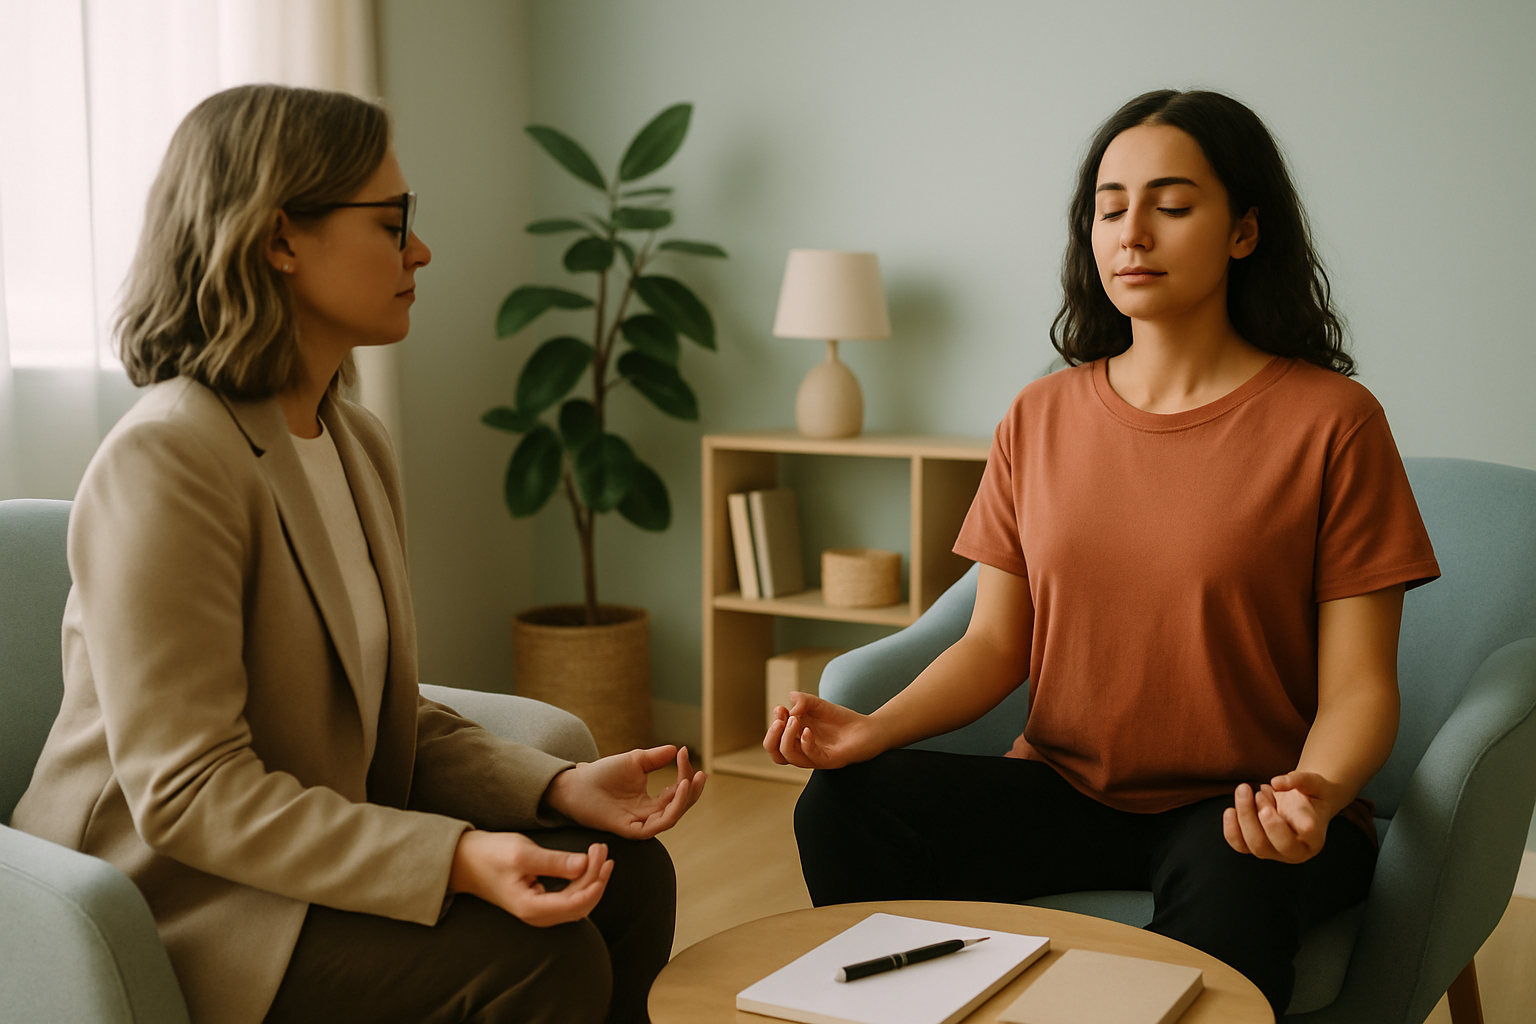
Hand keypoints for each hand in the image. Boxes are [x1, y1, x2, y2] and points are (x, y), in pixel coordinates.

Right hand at [448, 830, 611, 926]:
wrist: (464, 861)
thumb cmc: (489, 855)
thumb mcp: (522, 853)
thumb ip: (554, 862)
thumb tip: (585, 864)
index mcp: (532, 908)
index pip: (576, 903)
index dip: (595, 881)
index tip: (603, 857)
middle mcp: (538, 916)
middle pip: (581, 904)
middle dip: (596, 877)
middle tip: (602, 848)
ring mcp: (539, 911)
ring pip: (577, 902)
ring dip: (591, 878)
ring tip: (599, 851)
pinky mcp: (540, 902)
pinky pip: (569, 897)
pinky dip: (582, 881)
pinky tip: (588, 863)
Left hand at [543, 745, 704, 839]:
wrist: (575, 783)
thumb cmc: (602, 773)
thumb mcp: (634, 760)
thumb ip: (655, 758)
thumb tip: (676, 748)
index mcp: (651, 802)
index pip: (677, 791)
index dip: (685, 773)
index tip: (684, 752)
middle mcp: (648, 815)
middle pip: (680, 807)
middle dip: (693, 791)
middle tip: (701, 773)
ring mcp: (640, 823)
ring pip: (672, 817)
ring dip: (685, 800)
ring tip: (689, 780)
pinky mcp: (630, 830)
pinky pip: (656, 826)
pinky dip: (671, 810)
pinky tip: (676, 789)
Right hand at [763, 692, 882, 769]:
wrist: (868, 730)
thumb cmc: (842, 720)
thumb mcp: (819, 705)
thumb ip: (804, 700)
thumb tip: (790, 700)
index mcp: (797, 739)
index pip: (774, 740)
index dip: (773, 725)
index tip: (780, 708)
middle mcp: (803, 750)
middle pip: (775, 754)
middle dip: (771, 736)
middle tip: (780, 720)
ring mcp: (815, 757)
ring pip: (789, 757)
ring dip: (786, 737)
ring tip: (793, 720)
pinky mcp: (829, 760)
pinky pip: (811, 757)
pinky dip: (805, 743)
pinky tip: (809, 730)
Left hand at [1222, 771, 1342, 863]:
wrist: (1302, 805)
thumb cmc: (1312, 795)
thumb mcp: (1315, 783)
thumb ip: (1300, 780)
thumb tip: (1276, 782)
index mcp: (1315, 837)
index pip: (1308, 834)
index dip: (1294, 816)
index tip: (1277, 795)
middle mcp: (1297, 852)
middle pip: (1281, 845)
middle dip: (1265, 818)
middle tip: (1260, 794)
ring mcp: (1275, 852)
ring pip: (1257, 845)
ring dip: (1246, 816)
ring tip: (1247, 791)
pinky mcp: (1255, 848)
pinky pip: (1240, 846)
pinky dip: (1231, 828)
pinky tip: (1231, 810)